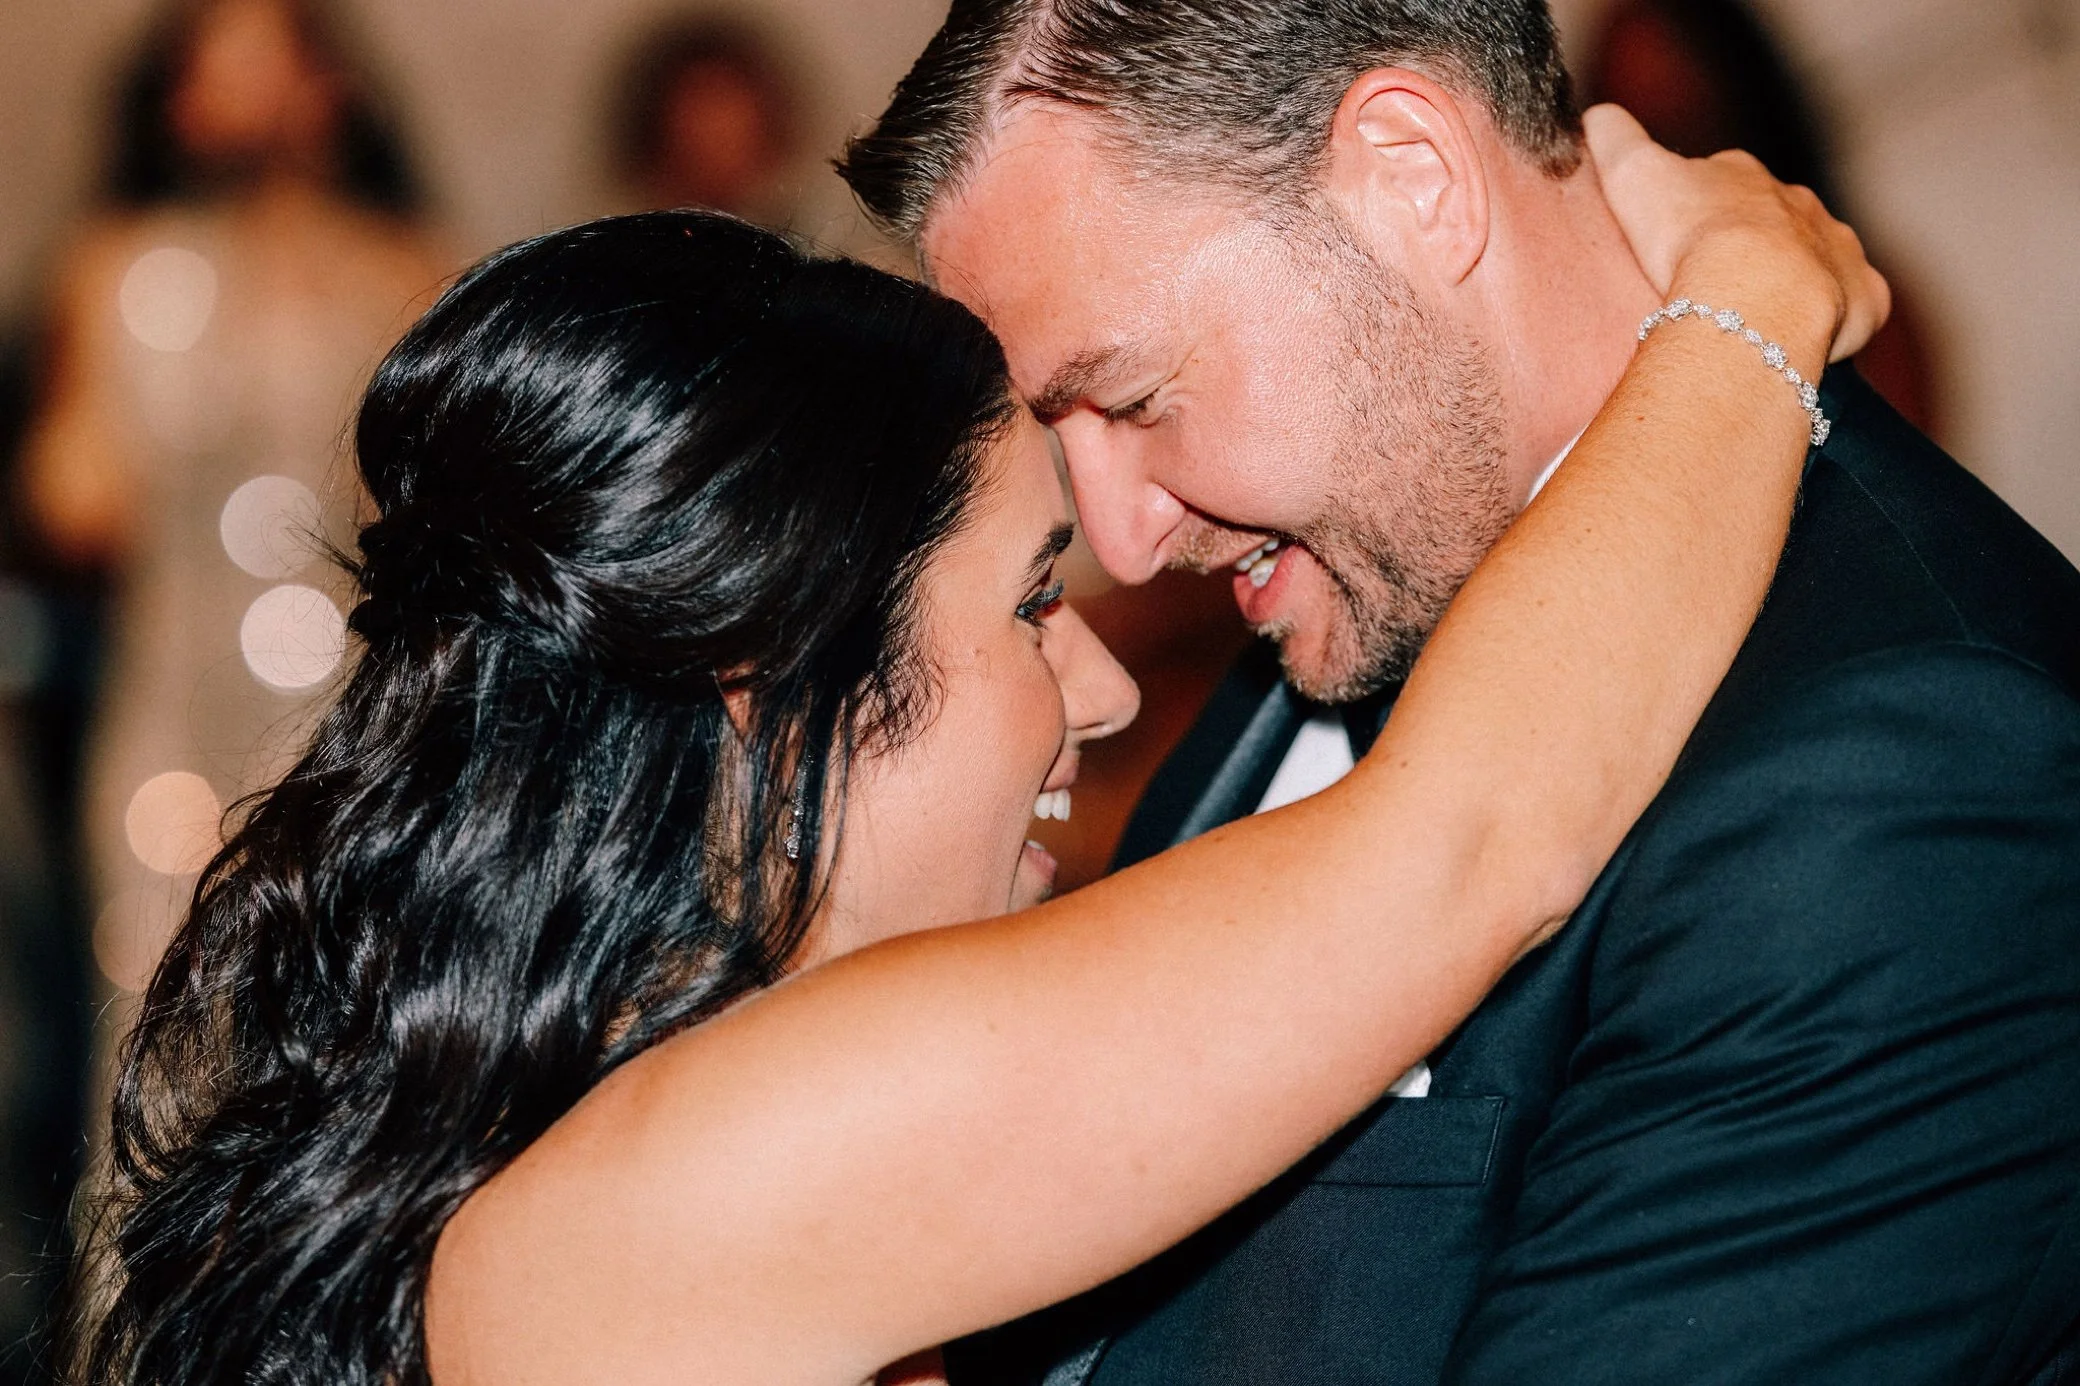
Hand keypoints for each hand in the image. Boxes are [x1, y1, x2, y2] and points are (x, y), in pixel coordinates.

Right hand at [1587, 104, 1890, 363]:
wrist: (1758, 291)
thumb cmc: (1690, 236)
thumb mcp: (1631, 175)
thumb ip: (1613, 139)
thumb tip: (1596, 115)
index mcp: (1741, 176)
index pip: (1720, 181)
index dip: (1698, 206)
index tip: (1677, 234)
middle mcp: (1797, 203)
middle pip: (1772, 218)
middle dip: (1751, 242)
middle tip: (1715, 283)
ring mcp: (1836, 248)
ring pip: (1817, 257)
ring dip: (1795, 278)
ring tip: (1760, 315)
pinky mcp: (1864, 296)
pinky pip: (1857, 302)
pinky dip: (1841, 316)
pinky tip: (1810, 335)